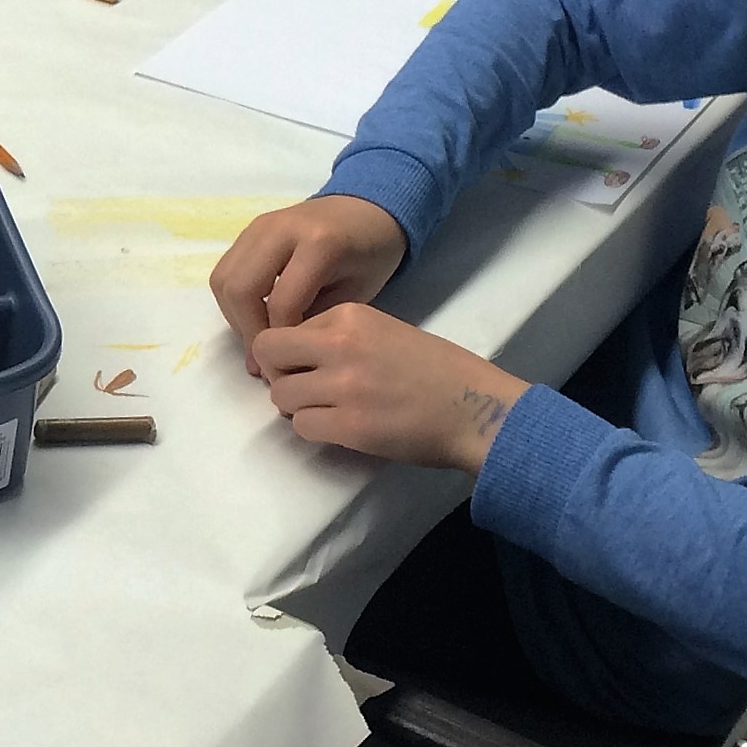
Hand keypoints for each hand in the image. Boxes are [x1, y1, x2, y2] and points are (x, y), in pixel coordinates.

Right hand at [211, 195, 407, 362]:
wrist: (367, 208)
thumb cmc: (371, 254)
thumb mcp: (357, 294)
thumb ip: (314, 323)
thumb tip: (272, 361)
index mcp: (319, 243)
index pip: (281, 303)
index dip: (281, 340)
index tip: (289, 364)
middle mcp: (280, 229)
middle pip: (240, 289)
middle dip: (248, 331)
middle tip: (265, 357)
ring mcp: (258, 227)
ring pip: (223, 280)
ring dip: (234, 316)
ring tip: (259, 337)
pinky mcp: (248, 231)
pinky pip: (225, 271)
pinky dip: (233, 300)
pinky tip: (255, 316)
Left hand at [251, 304, 529, 472]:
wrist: (477, 409)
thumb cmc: (439, 372)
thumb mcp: (386, 332)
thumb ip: (342, 337)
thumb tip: (299, 358)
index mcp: (350, 315)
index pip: (287, 327)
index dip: (291, 353)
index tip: (308, 368)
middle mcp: (340, 344)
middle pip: (269, 353)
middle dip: (278, 374)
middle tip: (303, 391)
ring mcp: (343, 385)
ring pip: (281, 395)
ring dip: (298, 408)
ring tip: (328, 412)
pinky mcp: (349, 425)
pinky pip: (302, 427)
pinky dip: (315, 431)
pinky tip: (341, 429)